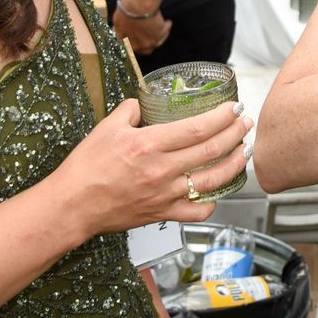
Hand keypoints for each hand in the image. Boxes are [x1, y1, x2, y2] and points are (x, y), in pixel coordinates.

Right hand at [50, 96, 251, 237]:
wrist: (72, 205)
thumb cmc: (85, 167)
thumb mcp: (106, 128)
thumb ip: (130, 111)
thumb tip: (143, 103)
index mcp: (150, 144)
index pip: (198, 127)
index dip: (222, 117)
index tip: (234, 108)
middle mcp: (162, 169)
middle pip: (212, 150)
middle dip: (236, 134)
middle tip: (245, 123)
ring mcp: (165, 194)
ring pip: (213, 180)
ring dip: (235, 164)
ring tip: (244, 152)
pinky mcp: (162, 213)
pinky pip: (196, 211)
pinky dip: (212, 203)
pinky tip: (217, 192)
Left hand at [112, 4, 171, 55]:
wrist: (138, 5)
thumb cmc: (126, 10)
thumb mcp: (117, 21)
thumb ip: (119, 30)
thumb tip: (118, 31)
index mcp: (126, 43)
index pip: (132, 49)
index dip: (136, 41)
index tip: (139, 36)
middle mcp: (139, 46)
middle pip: (146, 48)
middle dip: (148, 41)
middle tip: (150, 33)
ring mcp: (151, 41)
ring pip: (157, 42)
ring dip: (159, 34)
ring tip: (161, 26)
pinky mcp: (161, 34)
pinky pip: (165, 33)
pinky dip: (166, 27)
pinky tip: (167, 22)